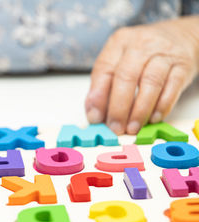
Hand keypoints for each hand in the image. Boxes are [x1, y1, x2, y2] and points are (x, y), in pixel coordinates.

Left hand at [85, 16, 198, 134]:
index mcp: (119, 42)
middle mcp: (141, 44)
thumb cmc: (143, 54)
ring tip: (132, 128)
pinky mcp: (183, 65)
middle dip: (119, 108)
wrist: (180, 36)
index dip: (98, 96)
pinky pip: (172, 88)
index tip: (95, 117)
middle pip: (126, 77)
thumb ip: (103, 86)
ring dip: (140, 111)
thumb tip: (94, 114)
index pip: (104, 69)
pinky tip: (153, 118)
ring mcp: (164, 53)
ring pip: (150, 83)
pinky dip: (161, 106)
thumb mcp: (119, 62)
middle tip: (115, 128)